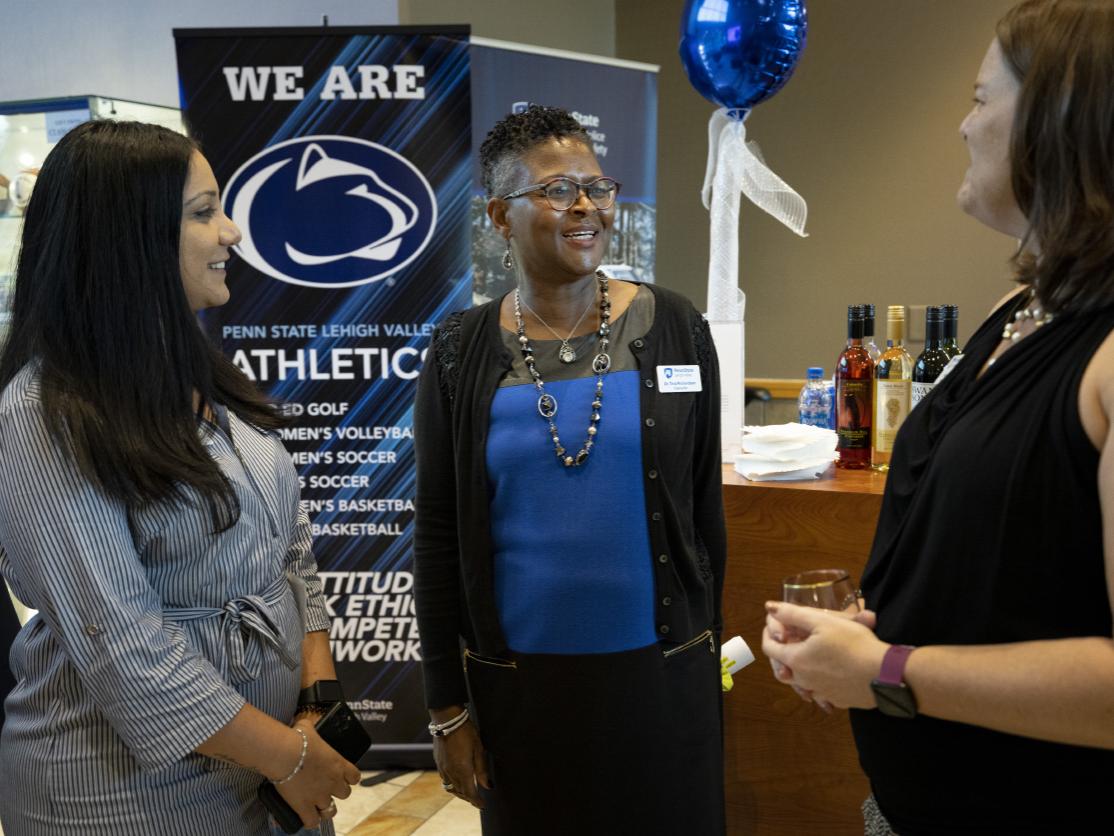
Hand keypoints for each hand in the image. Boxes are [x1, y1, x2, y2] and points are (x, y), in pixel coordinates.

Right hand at [273, 719, 360, 828]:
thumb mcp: (308, 729)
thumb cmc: (297, 739)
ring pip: (331, 811)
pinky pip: (312, 821)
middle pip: (345, 794)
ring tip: (318, 806)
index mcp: (339, 764)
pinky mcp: (304, 806)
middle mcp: (333, 782)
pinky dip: (310, 821)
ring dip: (326, 809)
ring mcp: (319, 796)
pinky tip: (307, 817)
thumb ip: (311, 729)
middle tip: (326, 788)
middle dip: (337, 792)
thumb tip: (304, 725)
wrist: (284, 753)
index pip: (355, 777)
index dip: (349, 778)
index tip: (343, 777)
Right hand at [431, 708, 489, 808]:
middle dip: (469, 798)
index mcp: (462, 770)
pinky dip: (452, 784)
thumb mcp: (479, 749)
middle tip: (477, 801)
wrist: (447, 720)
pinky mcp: (438, 762)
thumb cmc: (466, 732)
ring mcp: (442, 767)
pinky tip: (457, 780)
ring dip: (459, 793)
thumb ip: (482, 770)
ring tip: (468, 793)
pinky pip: (444, 779)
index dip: (477, 801)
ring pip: (450, 787)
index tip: (482, 805)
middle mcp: (450, 772)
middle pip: (460, 792)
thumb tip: (487, 786)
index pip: (470, 792)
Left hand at [762, 601, 886, 709]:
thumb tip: (770, 608)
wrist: (886, 674)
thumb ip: (793, 614)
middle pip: (782, 667)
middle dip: (783, 652)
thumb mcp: (822, 622)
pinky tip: (831, 671)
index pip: (769, 648)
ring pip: (801, 681)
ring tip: (810, 654)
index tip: (773, 625)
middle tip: (791, 639)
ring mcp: (821, 692)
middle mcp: (804, 680)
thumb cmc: (854, 645)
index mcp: (796, 660)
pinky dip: (820, 680)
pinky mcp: (838, 699)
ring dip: (801, 669)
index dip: (768, 634)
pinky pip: (822, 691)